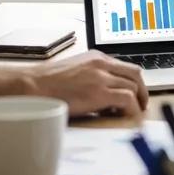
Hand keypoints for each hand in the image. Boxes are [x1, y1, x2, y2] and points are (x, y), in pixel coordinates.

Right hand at [30, 51, 148, 116]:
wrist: (31, 86)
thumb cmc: (46, 84)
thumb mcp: (74, 72)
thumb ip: (91, 77)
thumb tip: (103, 94)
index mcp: (96, 57)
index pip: (125, 67)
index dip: (134, 82)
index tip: (135, 94)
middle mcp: (101, 63)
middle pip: (135, 74)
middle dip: (142, 91)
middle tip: (140, 105)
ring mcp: (101, 77)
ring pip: (133, 86)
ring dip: (137, 102)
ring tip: (132, 114)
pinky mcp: (99, 92)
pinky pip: (127, 99)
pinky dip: (131, 109)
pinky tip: (125, 117)